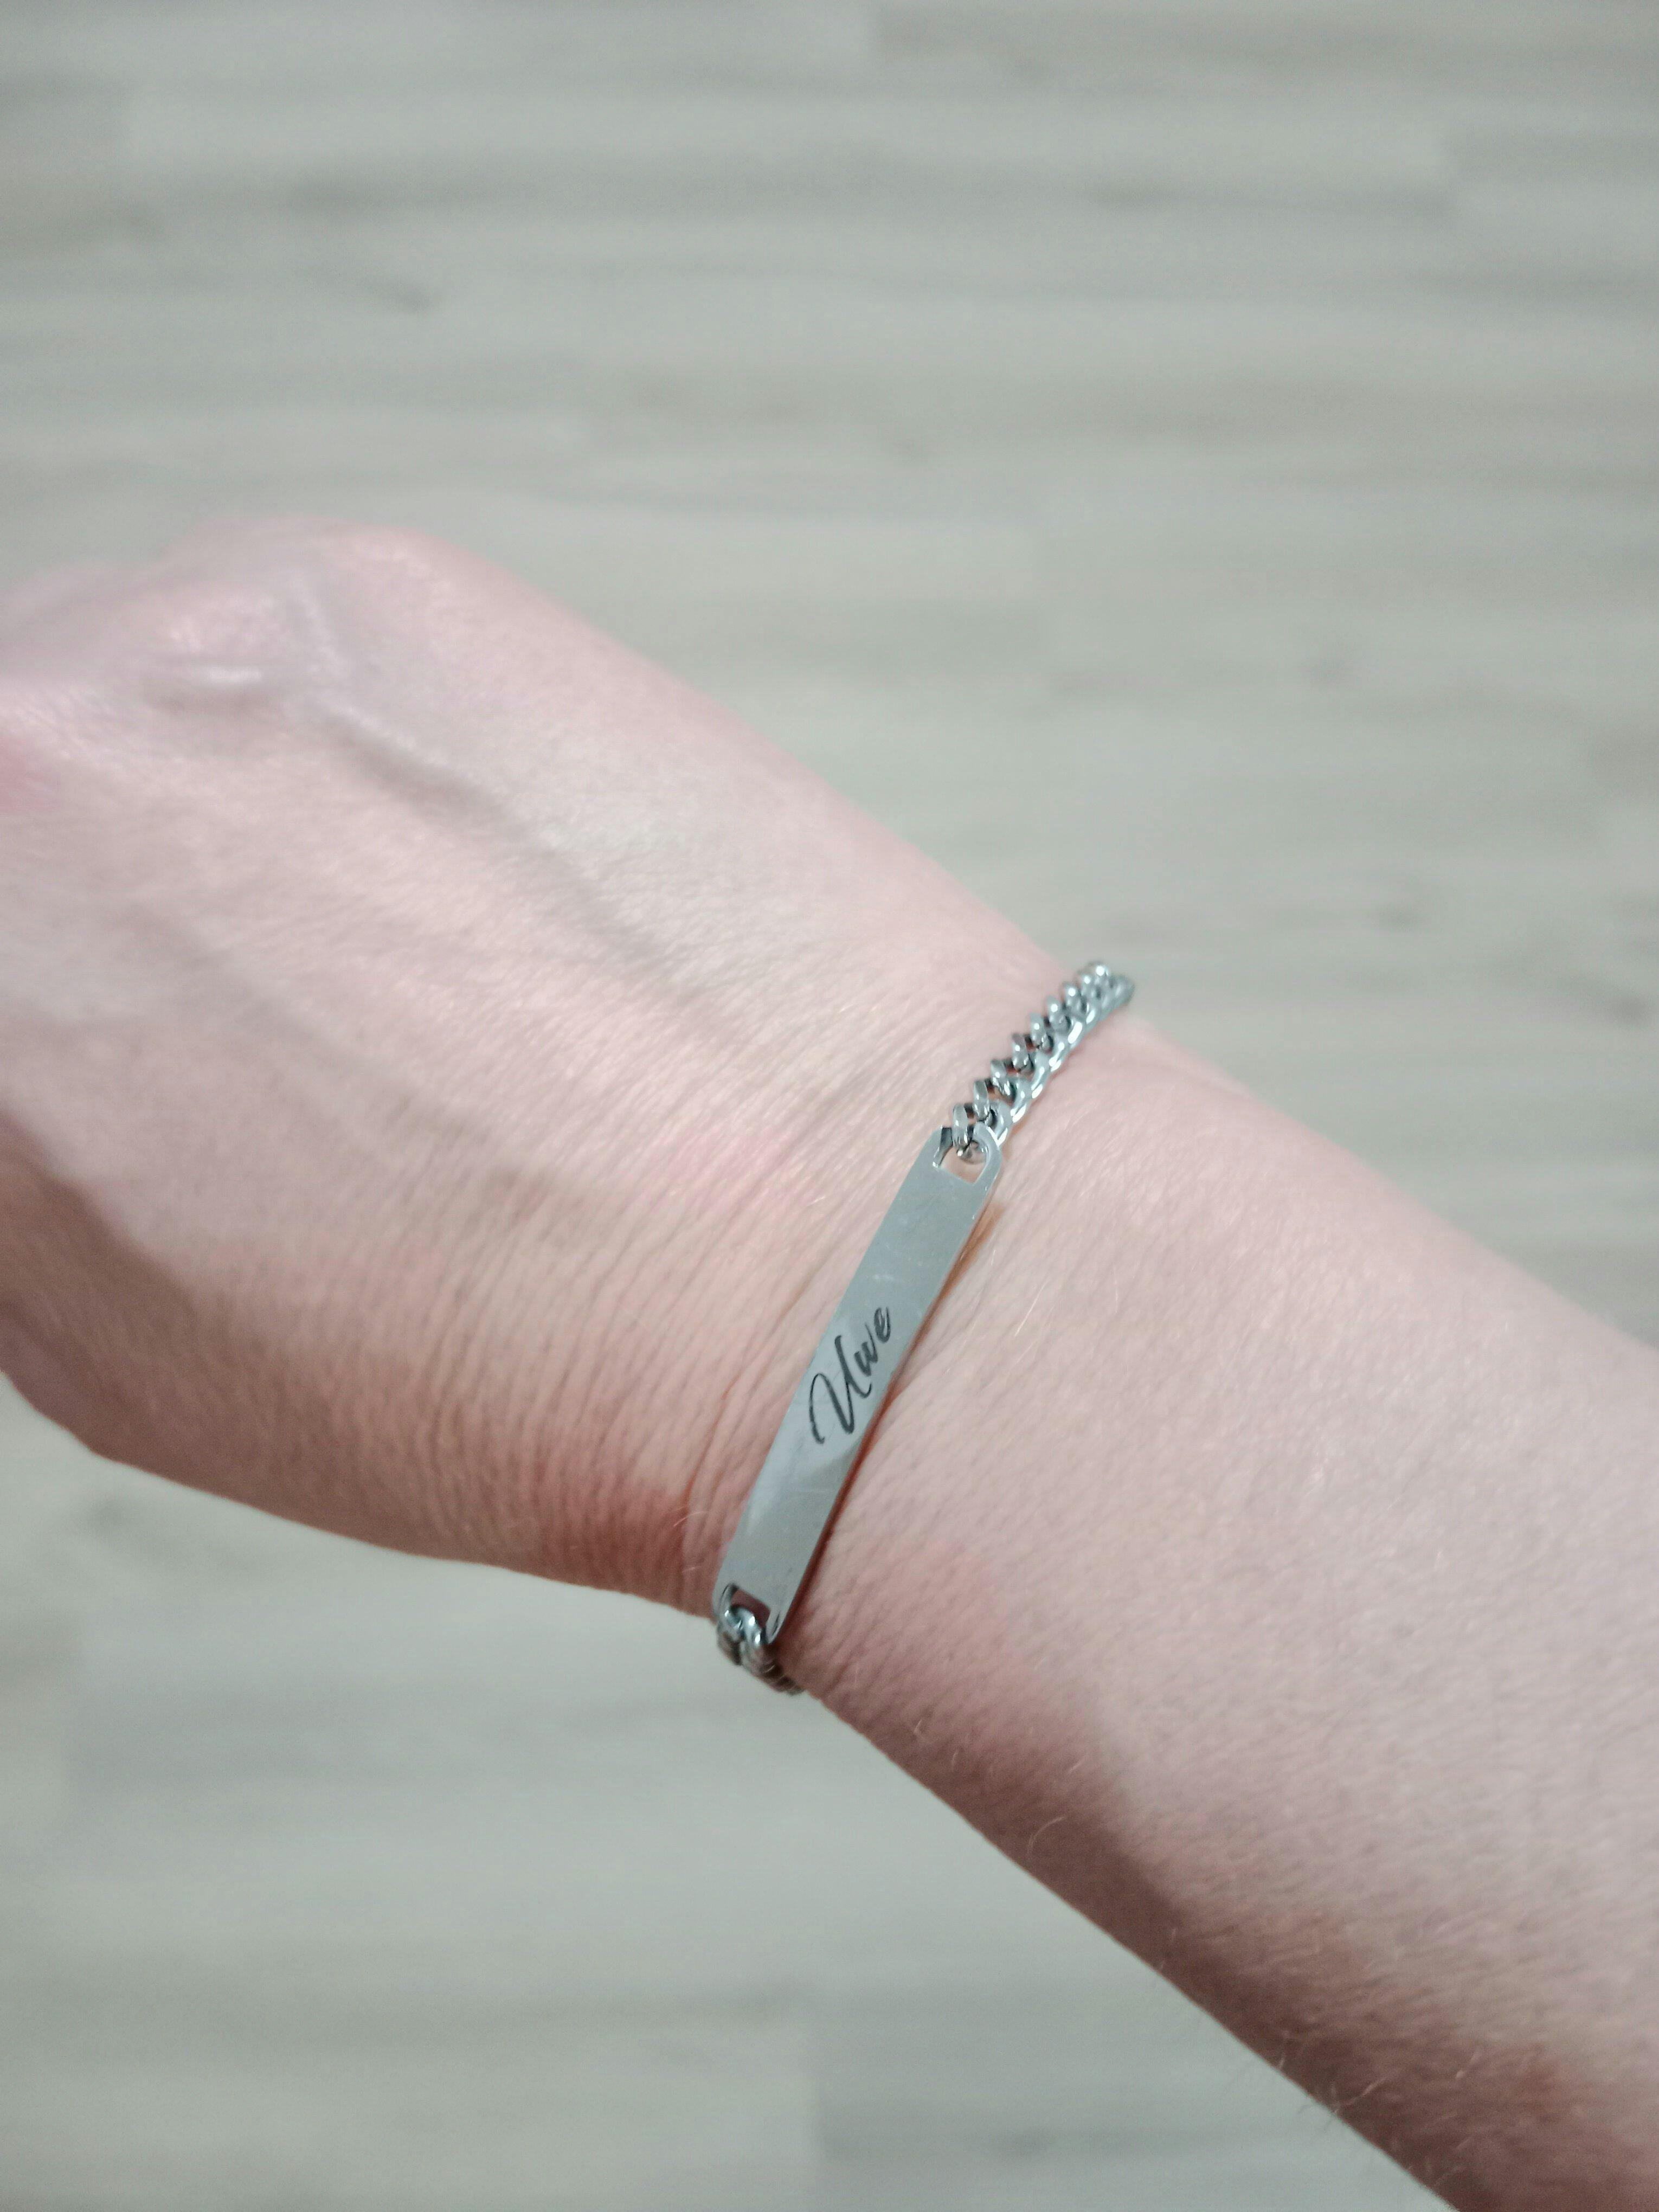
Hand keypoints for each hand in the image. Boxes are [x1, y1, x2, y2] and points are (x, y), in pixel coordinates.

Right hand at [0, 519, 1093, 1604]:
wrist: (817, 1261)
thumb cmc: (504, 1358)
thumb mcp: (110, 1345)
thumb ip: (4, 1163)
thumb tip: (19, 1064)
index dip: (29, 998)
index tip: (70, 1020)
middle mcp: (12, 775)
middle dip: (58, 887)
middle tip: (192, 981)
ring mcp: (185, 646)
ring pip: (94, 690)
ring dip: (170, 800)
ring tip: (337, 936)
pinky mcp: (369, 581)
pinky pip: (249, 640)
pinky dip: (307, 741)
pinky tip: (435, 861)